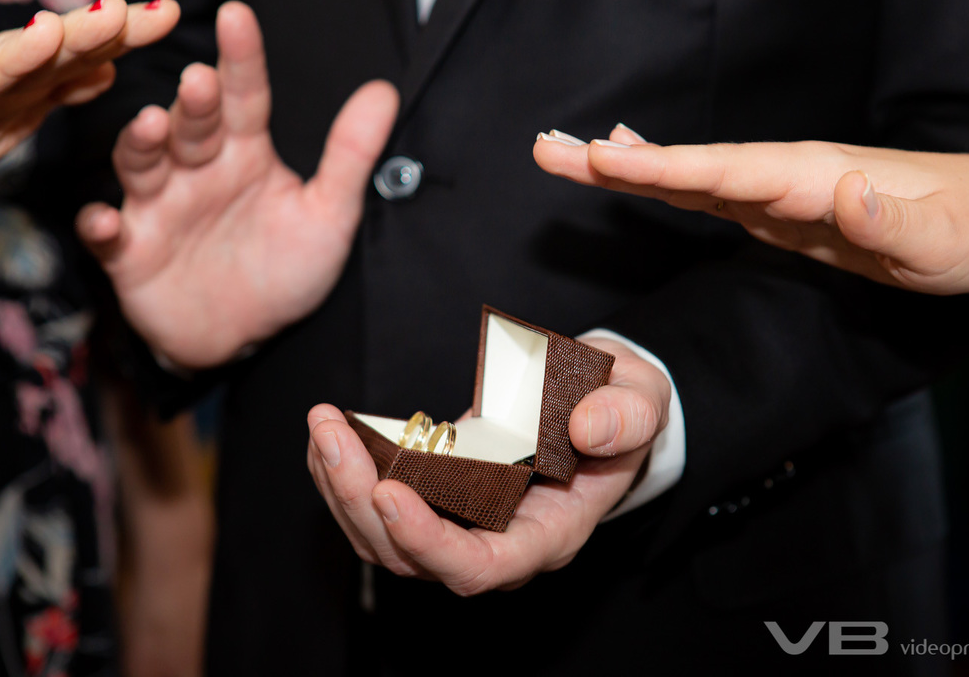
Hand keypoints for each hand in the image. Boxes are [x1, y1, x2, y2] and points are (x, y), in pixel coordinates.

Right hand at [0, 0, 179, 198]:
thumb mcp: (4, 113)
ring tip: (49, 34)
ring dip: (17, 56)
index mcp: (16, 84)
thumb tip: (110, 70)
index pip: (77, 53)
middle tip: (120, 12)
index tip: (170, 13)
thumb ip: (53, 90)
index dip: (122, 34)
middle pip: (40, 57)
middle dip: (80, 35)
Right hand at [77, 1, 398, 368]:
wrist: (243, 339)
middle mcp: (197, 170)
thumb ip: (350, 156)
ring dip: (141, 145)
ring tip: (152, 126)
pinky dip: (100, 228)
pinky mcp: (130, 253)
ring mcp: (158, 208)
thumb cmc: (284, 269)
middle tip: (199, 80)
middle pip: (192, 127)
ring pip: (142, 166)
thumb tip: (383, 92)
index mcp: (244, 153)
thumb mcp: (328, 216)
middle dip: (192, 103)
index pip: (244, 97)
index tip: (237, 14)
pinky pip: (108, 237)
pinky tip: (105, 220)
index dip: (241, 59)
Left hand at [305, 336, 671, 594]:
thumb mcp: (644, 399)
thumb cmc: (621, 410)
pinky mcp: (435, 499)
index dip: (428, 542)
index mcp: (550, 533)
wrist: (602, 407)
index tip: (387, 492)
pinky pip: (376, 508)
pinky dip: (345, 474)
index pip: (481, 568)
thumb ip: (627, 415)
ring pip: (382, 539)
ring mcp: (461, 525)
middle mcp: (497, 544)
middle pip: (412, 559)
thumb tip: (587, 429)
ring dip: (340, 486)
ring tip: (323, 426)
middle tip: (332, 435)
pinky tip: (332, 433)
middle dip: (359, 501)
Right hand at [534, 126, 968, 296]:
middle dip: (618, 161)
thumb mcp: (942, 242)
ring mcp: (777, 191)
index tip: (606, 158)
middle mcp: (785, 174)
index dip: (664, 167)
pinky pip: (707, 193)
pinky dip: (663, 181)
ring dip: (627, 166)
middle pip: (691, 164)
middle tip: (549, 149)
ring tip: (566, 153)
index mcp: (815, 177)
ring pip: (690, 176)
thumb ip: (891, 222)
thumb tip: (840, 195)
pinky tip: (633, 166)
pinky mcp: (777, 211)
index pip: (727, 170)